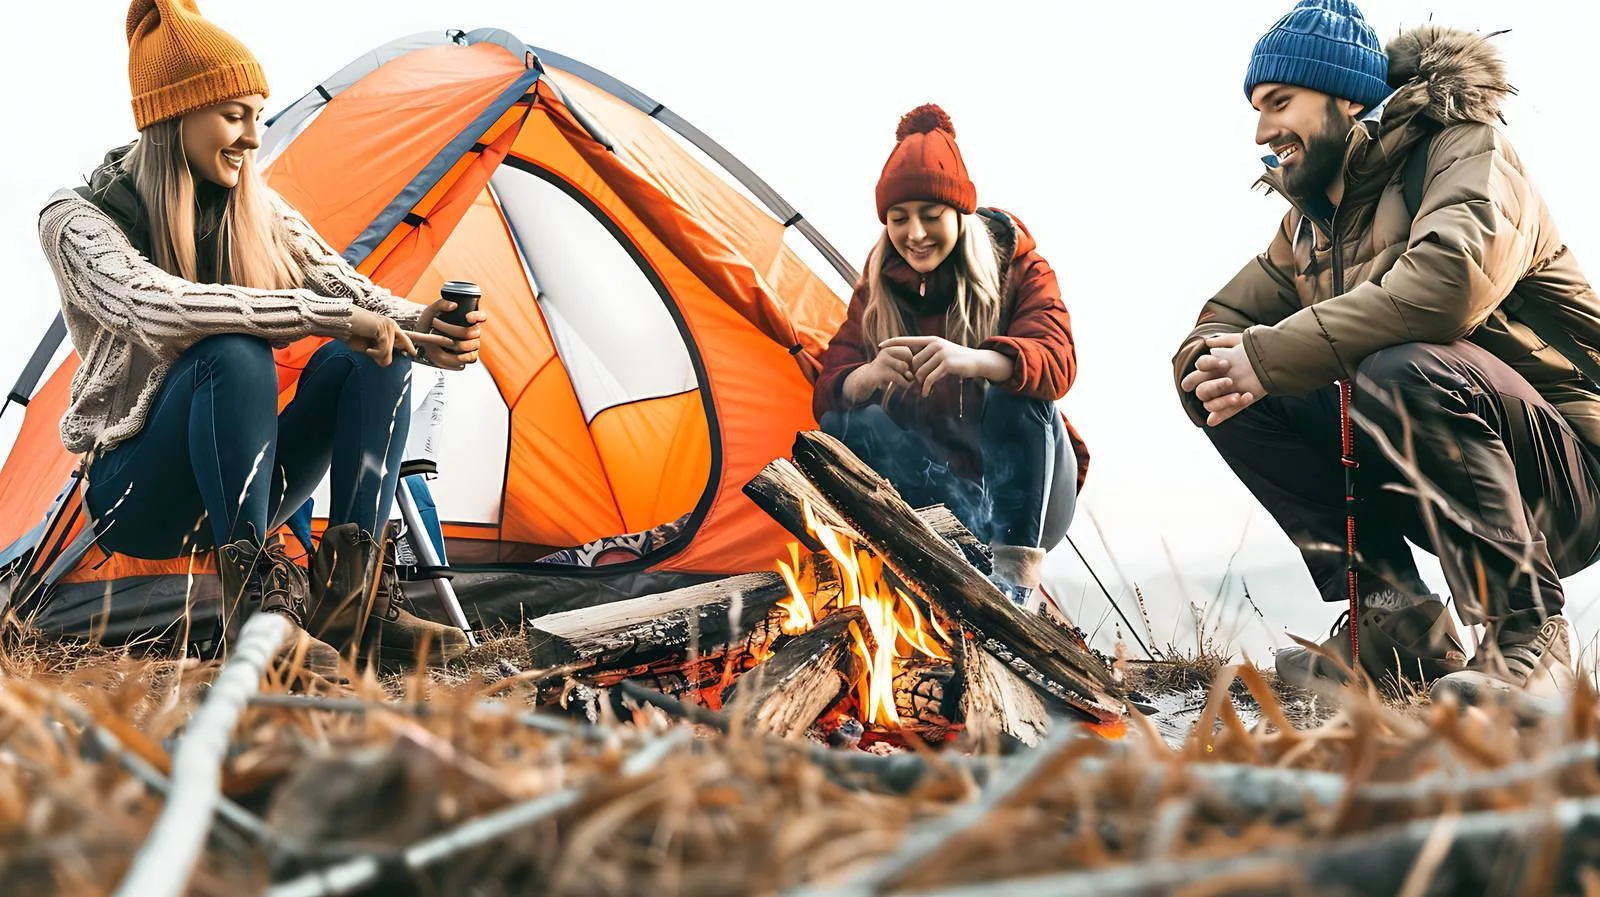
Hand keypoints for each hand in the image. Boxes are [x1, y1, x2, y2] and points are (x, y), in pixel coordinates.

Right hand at [342, 307, 452, 366]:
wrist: (338, 322)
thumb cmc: (351, 334)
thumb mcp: (369, 350)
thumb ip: (381, 355)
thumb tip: (388, 362)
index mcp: (393, 332)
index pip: (416, 337)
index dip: (432, 340)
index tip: (448, 341)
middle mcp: (394, 327)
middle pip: (414, 340)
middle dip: (428, 342)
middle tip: (446, 343)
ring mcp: (390, 326)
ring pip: (390, 355)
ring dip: (376, 355)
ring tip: (366, 346)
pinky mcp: (384, 328)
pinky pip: (383, 352)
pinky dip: (372, 353)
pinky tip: (365, 343)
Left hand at [415, 297, 489, 370]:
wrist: (422, 342)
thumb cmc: (428, 325)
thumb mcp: (431, 311)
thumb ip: (441, 304)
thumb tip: (454, 305)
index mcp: (468, 319)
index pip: (481, 317)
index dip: (478, 317)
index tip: (467, 317)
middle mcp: (474, 332)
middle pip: (471, 332)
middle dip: (450, 329)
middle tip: (434, 323)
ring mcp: (473, 345)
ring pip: (469, 345)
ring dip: (451, 343)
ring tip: (435, 339)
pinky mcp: (469, 356)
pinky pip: (468, 358)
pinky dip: (456, 356)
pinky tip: (445, 352)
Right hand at [843, 345, 915, 402]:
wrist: (866, 382)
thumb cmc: (886, 373)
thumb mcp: (897, 365)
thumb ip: (910, 364)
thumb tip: (927, 366)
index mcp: (891, 347)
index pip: (910, 350)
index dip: (915, 361)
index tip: (914, 371)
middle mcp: (885, 351)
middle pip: (909, 357)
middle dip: (913, 369)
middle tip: (913, 378)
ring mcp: (881, 361)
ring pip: (904, 367)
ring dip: (909, 377)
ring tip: (908, 383)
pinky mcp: (880, 373)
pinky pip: (898, 378)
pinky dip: (904, 384)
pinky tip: (903, 387)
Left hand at [879, 336, 1011, 396]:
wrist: (976, 362)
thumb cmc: (957, 360)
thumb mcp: (941, 354)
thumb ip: (927, 356)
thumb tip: (911, 364)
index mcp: (931, 340)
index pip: (907, 340)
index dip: (893, 342)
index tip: (880, 346)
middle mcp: (934, 344)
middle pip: (912, 362)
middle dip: (911, 376)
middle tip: (913, 387)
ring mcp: (940, 353)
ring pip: (920, 371)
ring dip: (919, 383)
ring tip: (921, 390)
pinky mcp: (946, 364)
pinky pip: (929, 378)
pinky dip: (926, 388)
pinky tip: (926, 394)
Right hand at [1179, 333, 1265, 425]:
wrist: (1276, 362)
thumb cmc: (1258, 352)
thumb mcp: (1242, 341)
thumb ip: (1223, 341)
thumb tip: (1207, 342)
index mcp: (1214, 366)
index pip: (1200, 366)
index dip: (1208, 364)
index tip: (1227, 363)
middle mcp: (1215, 381)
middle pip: (1201, 389)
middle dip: (1213, 386)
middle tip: (1230, 381)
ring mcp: (1224, 396)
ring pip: (1209, 404)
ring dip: (1221, 401)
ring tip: (1238, 395)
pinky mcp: (1235, 405)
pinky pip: (1224, 413)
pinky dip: (1230, 410)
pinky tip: (1247, 397)